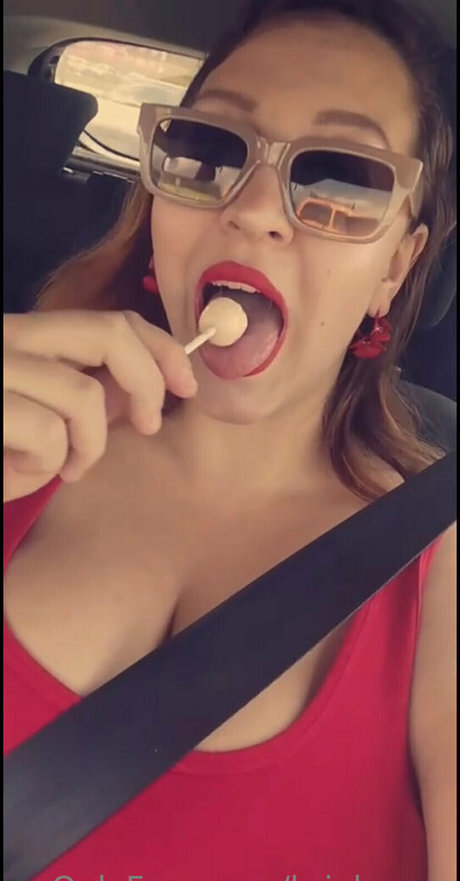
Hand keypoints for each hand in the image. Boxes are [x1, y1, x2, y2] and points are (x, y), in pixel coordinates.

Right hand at [3, 310, 196, 500]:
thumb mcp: (48, 419)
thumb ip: (92, 393)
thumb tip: (151, 380)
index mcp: (28, 335)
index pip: (113, 320)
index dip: (162, 348)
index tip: (186, 387)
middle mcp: (8, 336)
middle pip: (110, 332)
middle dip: (148, 382)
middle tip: (149, 426)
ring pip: (84, 394)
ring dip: (89, 444)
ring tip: (65, 466)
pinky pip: (47, 432)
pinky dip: (48, 462)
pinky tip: (24, 470)